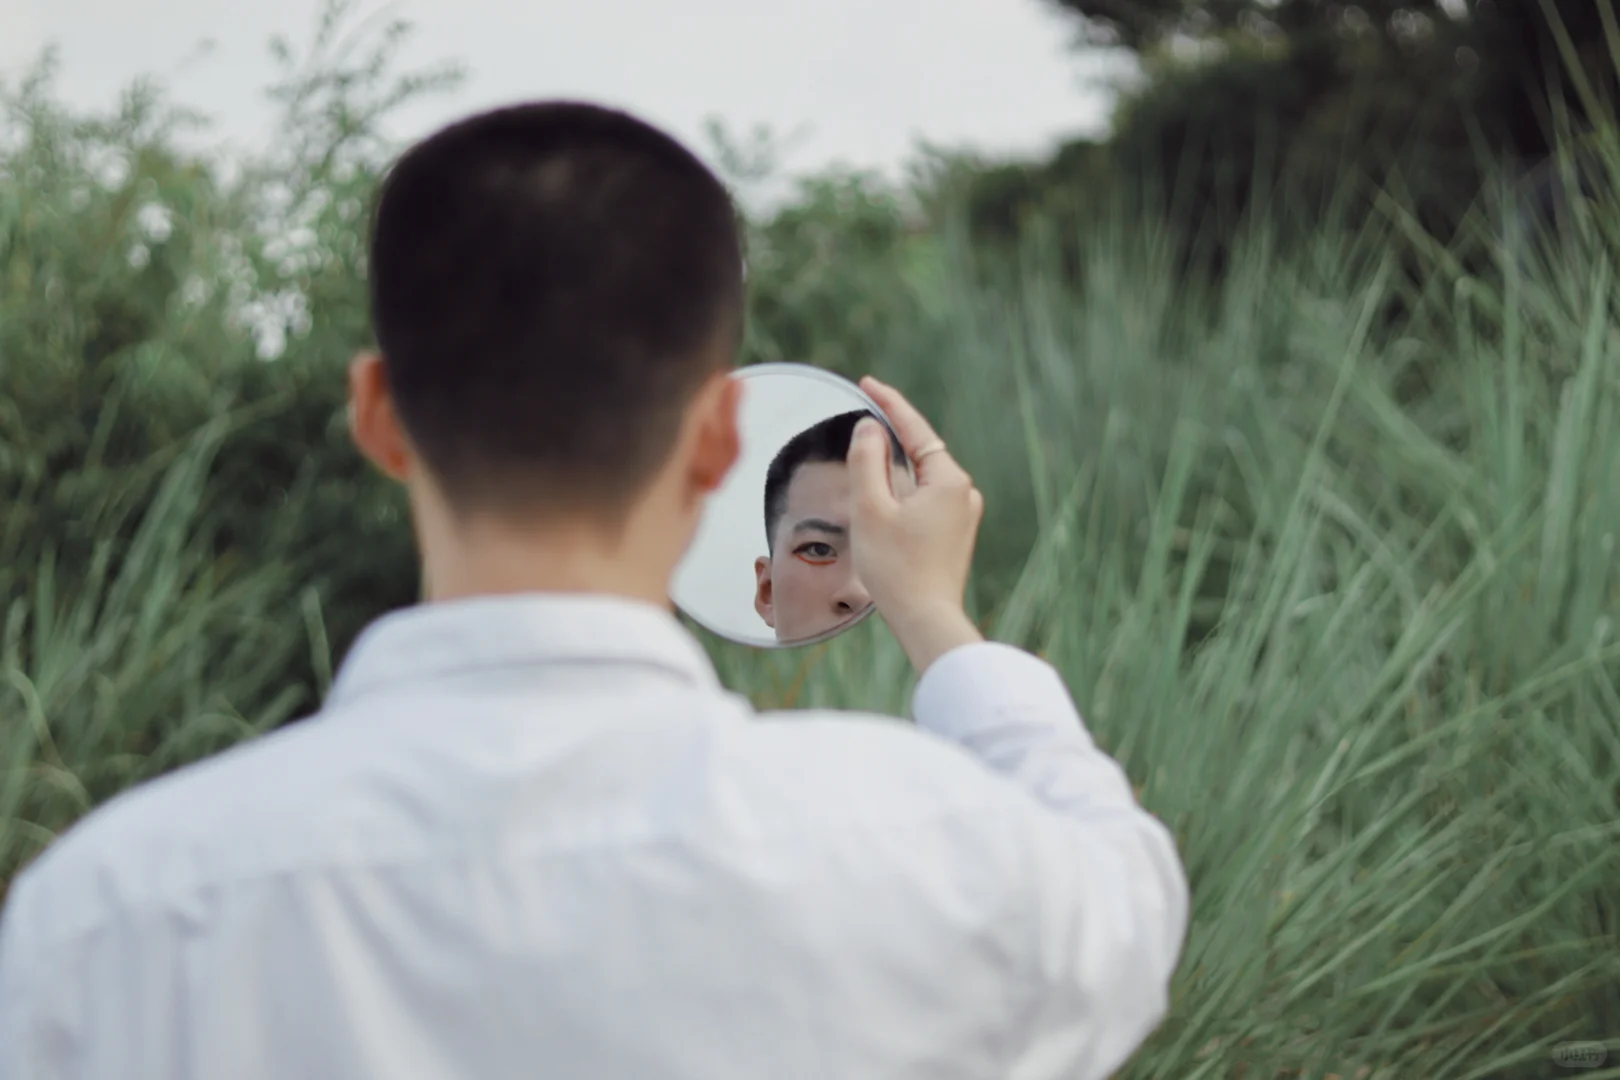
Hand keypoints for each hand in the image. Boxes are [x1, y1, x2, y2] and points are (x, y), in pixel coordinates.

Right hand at [846, 376, 984, 673]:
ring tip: (869, 451)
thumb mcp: (871, 509)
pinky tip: (886, 493)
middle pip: (922, 450)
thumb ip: (868, 460)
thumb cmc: (897, 569)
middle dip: (893, 432)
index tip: (867, 382)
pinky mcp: (957, 533)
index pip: (915, 428)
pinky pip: (928, 497)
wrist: (926, 620)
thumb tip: (871, 430)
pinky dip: (905, 488)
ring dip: (897, 464)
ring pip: (924, 475)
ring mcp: (963, 514)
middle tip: (865, 409)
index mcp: (948, 480)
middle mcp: (963, 492)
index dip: (889, 403)